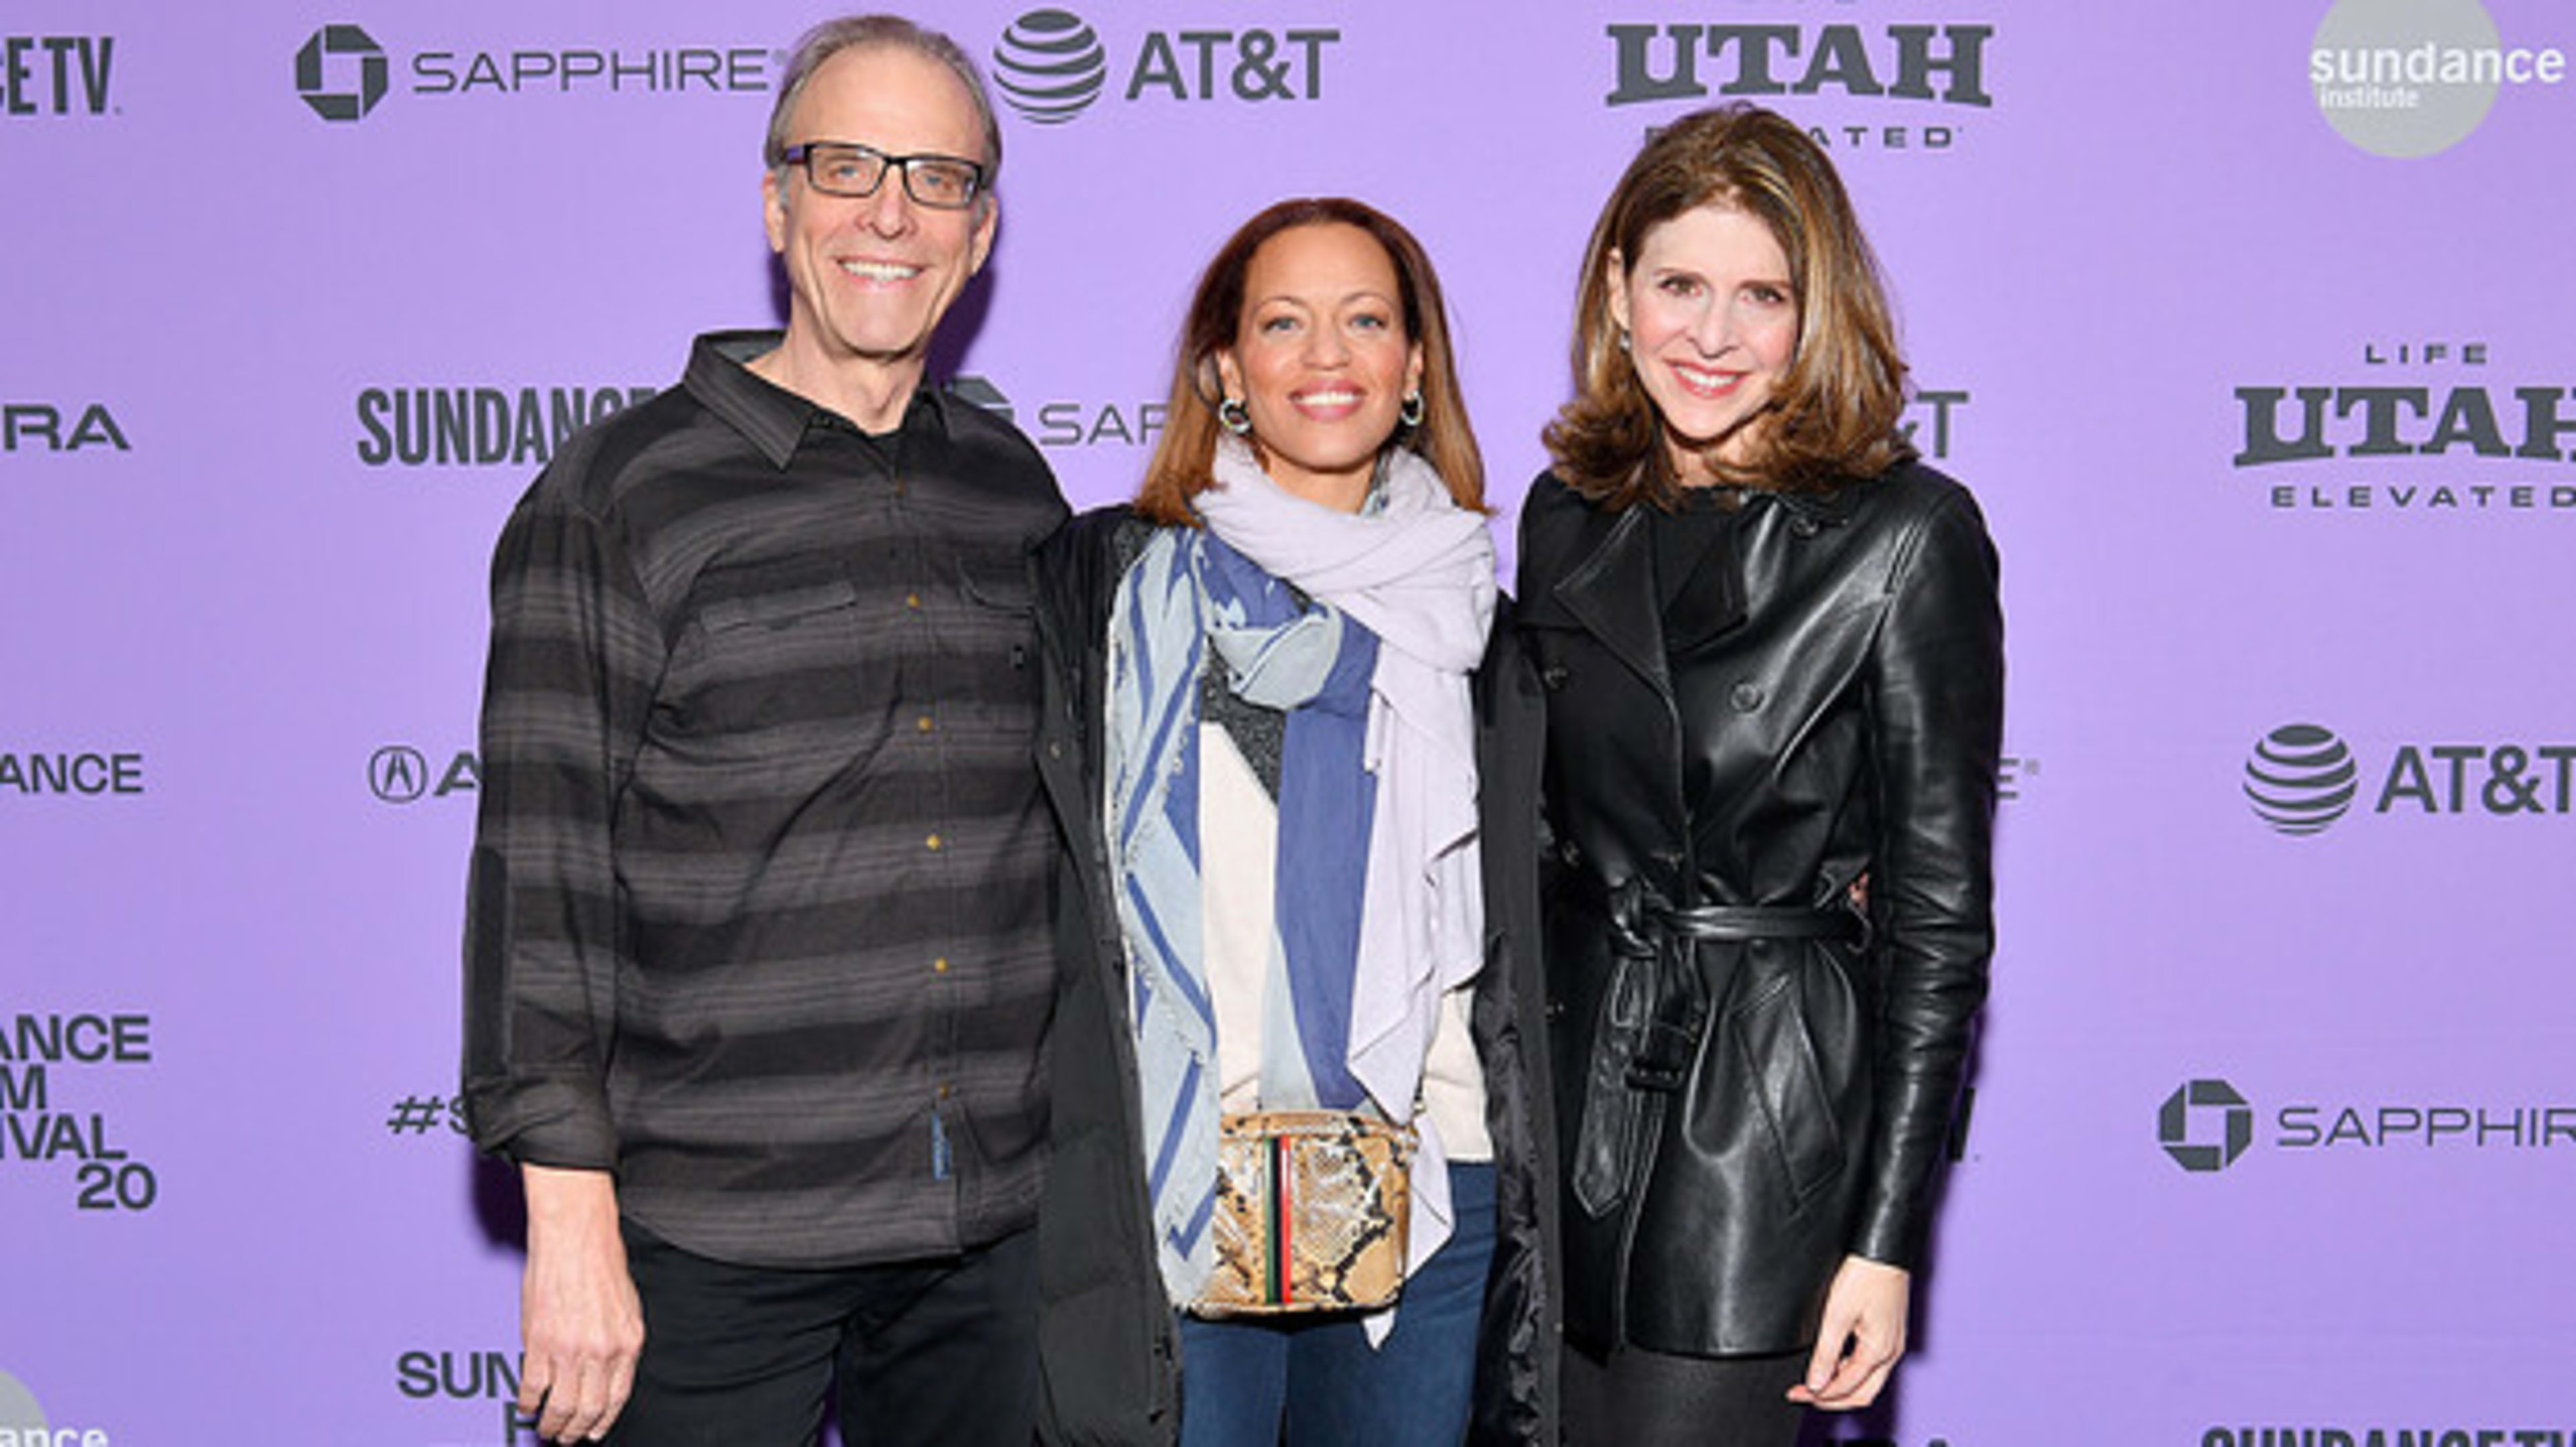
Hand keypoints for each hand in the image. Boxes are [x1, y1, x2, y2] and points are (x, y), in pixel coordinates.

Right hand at [518, 1164, 643, 1441]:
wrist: (576, 1237)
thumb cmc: (601, 1264)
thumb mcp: (627, 1308)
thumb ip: (619, 1343)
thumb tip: (610, 1374)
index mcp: (628, 1342)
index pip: (617, 1398)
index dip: (603, 1422)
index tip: (594, 1433)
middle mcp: (602, 1350)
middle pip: (589, 1410)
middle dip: (576, 1431)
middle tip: (566, 1438)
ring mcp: (570, 1349)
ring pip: (561, 1407)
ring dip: (551, 1424)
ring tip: (546, 1429)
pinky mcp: (540, 1342)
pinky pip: (532, 1387)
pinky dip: (526, 1402)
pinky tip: (525, 1405)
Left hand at [1788, 1255, 1908, 1410]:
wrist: (1883, 1249)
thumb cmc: (1866, 1274)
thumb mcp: (1836, 1314)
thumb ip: (1826, 1353)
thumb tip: (1816, 1383)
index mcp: (1880, 1351)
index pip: (1848, 1388)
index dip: (1820, 1395)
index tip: (1797, 1394)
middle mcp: (1892, 1352)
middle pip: (1862, 1393)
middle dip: (1832, 1399)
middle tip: (1804, 1394)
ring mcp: (1893, 1343)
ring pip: (1868, 1381)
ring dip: (1841, 1386)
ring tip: (1814, 1380)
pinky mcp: (1889, 1333)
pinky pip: (1871, 1364)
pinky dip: (1850, 1370)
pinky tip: (1833, 1362)